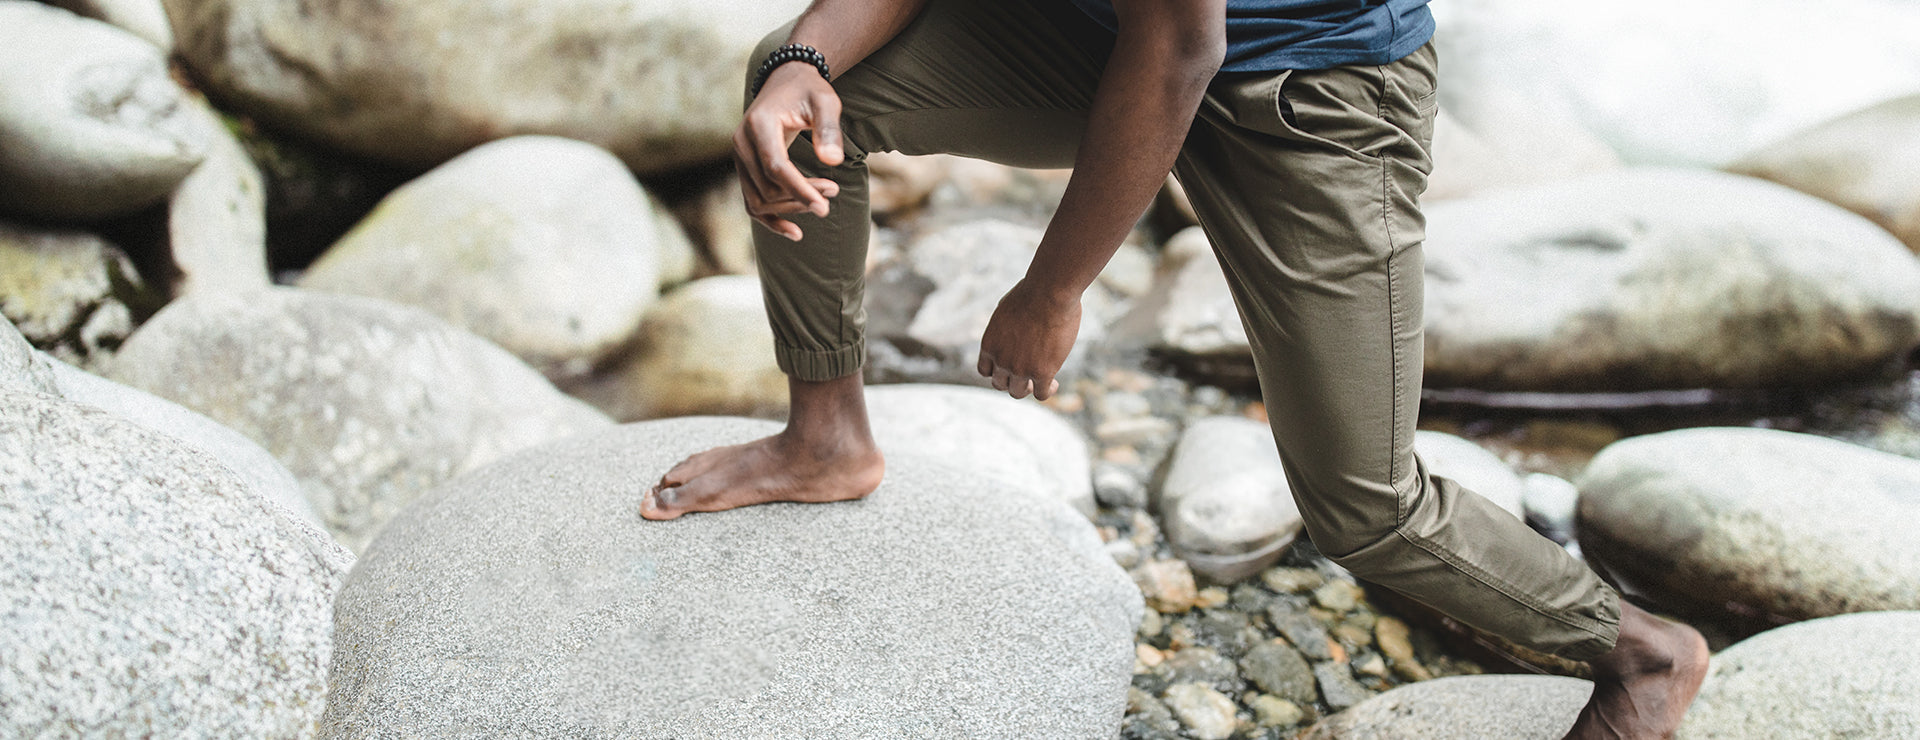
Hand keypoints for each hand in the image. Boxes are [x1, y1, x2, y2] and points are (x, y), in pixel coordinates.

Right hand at [735, 62, 845, 240]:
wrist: (787, 81)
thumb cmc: (809, 91)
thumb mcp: (825, 102)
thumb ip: (828, 129)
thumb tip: (832, 162)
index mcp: (759, 124)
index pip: (775, 167)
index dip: (799, 190)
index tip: (824, 207)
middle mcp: (742, 142)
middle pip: (767, 187)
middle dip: (801, 197)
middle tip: (834, 191)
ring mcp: (739, 157)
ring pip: (758, 200)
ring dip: (790, 209)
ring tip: (823, 202)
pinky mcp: (744, 169)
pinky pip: (752, 202)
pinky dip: (771, 220)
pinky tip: (796, 234)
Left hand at [977, 279, 1080, 400]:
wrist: (1049, 293)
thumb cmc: (1032, 293)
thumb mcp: (1006, 309)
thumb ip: (1005, 326)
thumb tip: (1011, 328)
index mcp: (989, 344)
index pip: (985, 370)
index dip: (998, 371)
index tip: (1009, 368)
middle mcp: (1001, 360)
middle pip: (1000, 384)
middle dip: (1012, 380)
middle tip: (1028, 375)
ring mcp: (1020, 368)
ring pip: (1018, 392)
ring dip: (1029, 388)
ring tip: (1042, 381)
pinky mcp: (1042, 372)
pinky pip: (1041, 393)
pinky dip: (1047, 390)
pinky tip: (1054, 383)